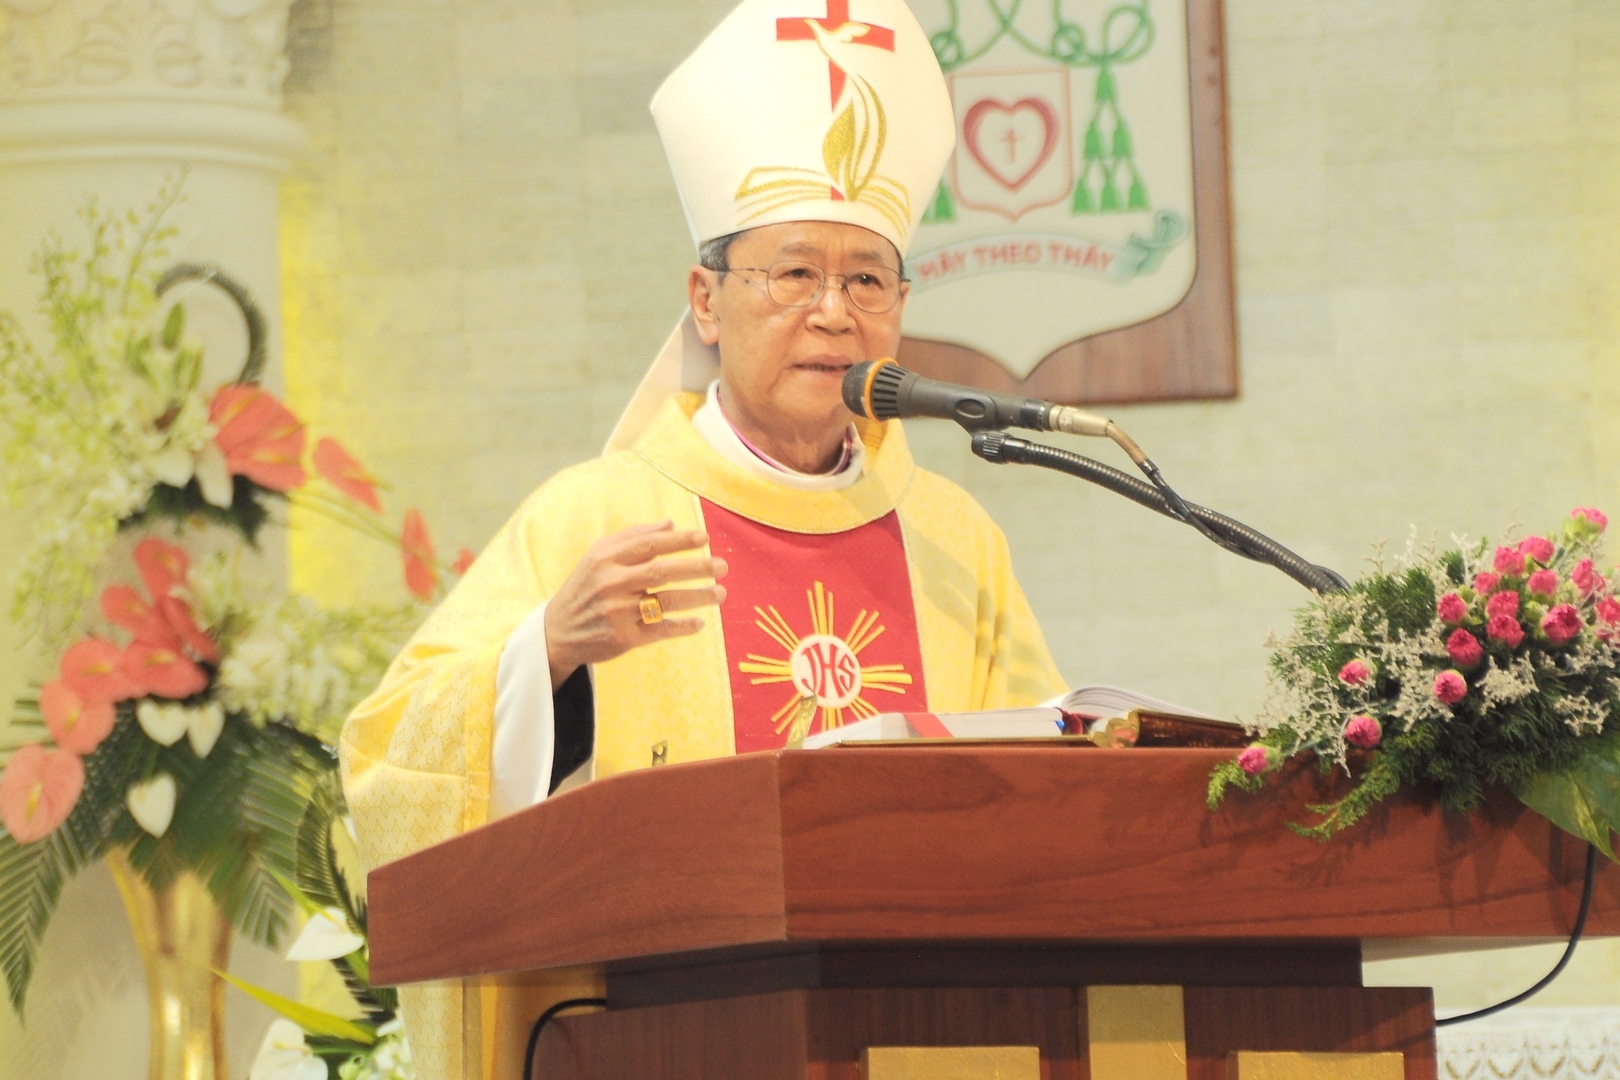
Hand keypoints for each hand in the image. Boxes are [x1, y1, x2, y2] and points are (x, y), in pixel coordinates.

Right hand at [543, 521, 727, 686]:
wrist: (558, 632)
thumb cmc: (585, 587)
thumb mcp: (598, 556)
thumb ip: (632, 537)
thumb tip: (670, 524)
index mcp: (606, 559)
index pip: (650, 545)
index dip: (680, 541)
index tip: (705, 539)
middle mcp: (611, 583)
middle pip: (662, 572)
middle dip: (697, 568)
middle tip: (723, 566)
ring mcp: (618, 612)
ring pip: (666, 602)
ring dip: (698, 597)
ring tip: (721, 593)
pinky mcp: (623, 638)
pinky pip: (661, 630)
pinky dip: (682, 627)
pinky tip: (699, 623)